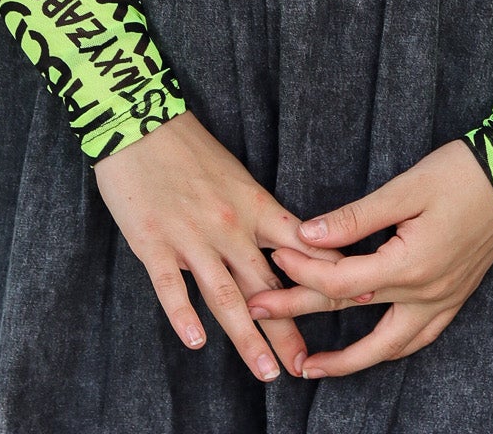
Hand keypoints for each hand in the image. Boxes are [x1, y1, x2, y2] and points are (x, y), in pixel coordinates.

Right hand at [94, 110, 340, 382]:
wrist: (138, 121)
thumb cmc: (188, 149)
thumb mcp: (236, 177)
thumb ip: (258, 215)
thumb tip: (288, 247)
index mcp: (254, 206)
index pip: (299, 248)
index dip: (326, 277)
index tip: (355, 301)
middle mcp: (229, 226)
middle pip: (265, 285)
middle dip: (287, 329)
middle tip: (305, 367)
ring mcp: (192, 237)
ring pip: (225, 295)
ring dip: (248, 337)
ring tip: (267, 371)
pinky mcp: (154, 243)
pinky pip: (171, 286)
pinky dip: (184, 316)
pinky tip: (197, 341)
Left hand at [246, 139, 492, 377]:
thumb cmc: (461, 173)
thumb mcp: (405, 188)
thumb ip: (355, 217)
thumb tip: (308, 234)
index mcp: (410, 267)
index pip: (339, 282)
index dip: (300, 270)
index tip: (272, 253)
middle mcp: (426, 294)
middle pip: (352, 319)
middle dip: (299, 316)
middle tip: (257, 315)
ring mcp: (444, 301)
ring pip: (389, 348)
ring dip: (348, 359)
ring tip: (311, 366)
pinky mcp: (456, 297)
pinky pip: (418, 338)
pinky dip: (390, 349)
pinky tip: (373, 350)